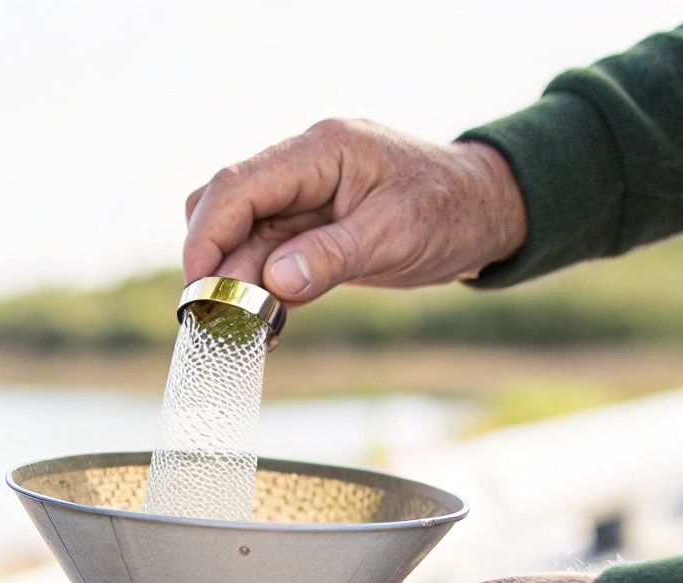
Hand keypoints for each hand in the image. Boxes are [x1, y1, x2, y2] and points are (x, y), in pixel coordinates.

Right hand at [182, 118, 526, 304]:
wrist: (485, 210)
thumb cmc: (450, 212)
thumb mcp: (397, 236)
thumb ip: (333, 256)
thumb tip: (274, 282)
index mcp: (322, 150)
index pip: (239, 185)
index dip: (208, 235)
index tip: (197, 286)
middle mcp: (303, 166)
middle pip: (226, 207)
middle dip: (214, 262)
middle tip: (217, 318)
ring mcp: (303, 197)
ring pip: (240, 235)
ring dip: (235, 282)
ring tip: (246, 332)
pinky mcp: (308, 227)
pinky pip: (265, 255)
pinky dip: (258, 289)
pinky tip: (267, 326)